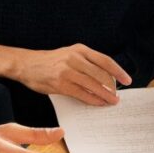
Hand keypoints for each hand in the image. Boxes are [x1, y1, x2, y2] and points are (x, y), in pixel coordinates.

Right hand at [14, 45, 129, 106]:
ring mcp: (67, 71)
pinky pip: (81, 93)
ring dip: (105, 95)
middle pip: (101, 74)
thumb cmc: (48, 62)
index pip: (105, 60)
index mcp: (79, 49)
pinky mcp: (60, 84)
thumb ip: (85, 62)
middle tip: (117, 96)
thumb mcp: (68, 54)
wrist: (26, 64)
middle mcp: (75, 58)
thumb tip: (103, 78)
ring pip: (93, 84)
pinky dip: (92, 99)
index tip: (127, 80)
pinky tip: (98, 103)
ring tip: (111, 101)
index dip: (118, 71)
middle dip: (112, 87)